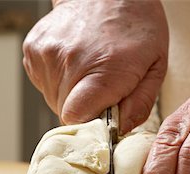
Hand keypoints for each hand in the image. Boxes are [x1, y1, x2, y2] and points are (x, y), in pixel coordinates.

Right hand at [23, 0, 167, 131]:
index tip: (104, 120)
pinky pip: (44, 83)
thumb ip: (140, 104)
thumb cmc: (137, 26)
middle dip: (86, 110)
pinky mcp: (34, 48)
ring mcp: (47, 53)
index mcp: (104, 70)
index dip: (91, 125)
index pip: (77, 118)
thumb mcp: (156, 67)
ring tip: (91, 72)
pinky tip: (77, 64)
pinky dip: (60, 81)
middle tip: (104, 90)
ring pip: (54, 99)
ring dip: (72, 95)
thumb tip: (119, 130)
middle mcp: (70, 61)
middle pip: (66, 113)